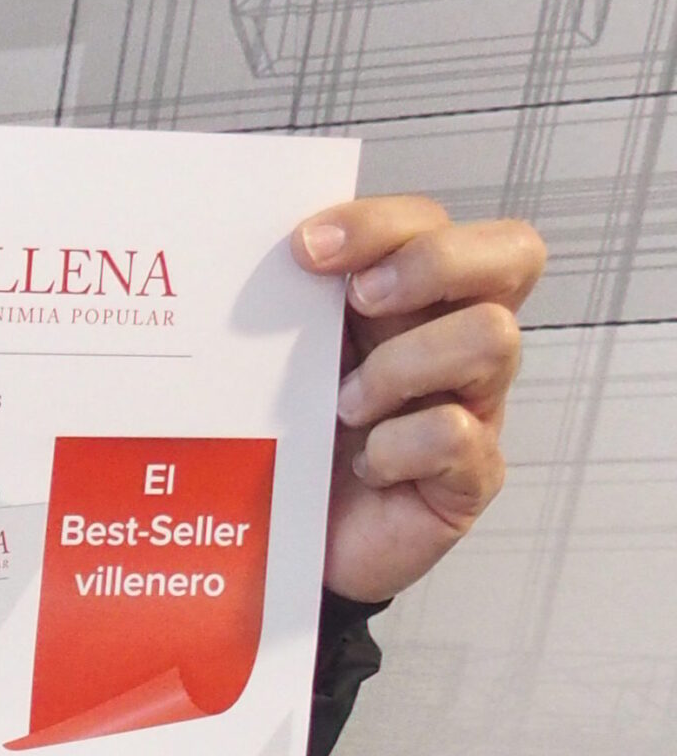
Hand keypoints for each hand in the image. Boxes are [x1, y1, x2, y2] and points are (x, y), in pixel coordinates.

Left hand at [293, 196, 542, 602]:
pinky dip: (399, 446)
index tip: (304, 248)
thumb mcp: (278, 351)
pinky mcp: (472, 475)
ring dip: (402, 365)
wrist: (280, 536)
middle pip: (510, 253)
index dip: (378, 220)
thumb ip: (283, 298)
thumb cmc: (284, 426)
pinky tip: (365, 465)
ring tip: (343, 404)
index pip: (431, 219)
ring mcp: (475, 403)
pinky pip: (459, 435)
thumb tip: (245, 244)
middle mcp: (455, 335)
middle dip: (431, 263)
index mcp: (405, 291)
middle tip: (359, 301)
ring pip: (492, 337)